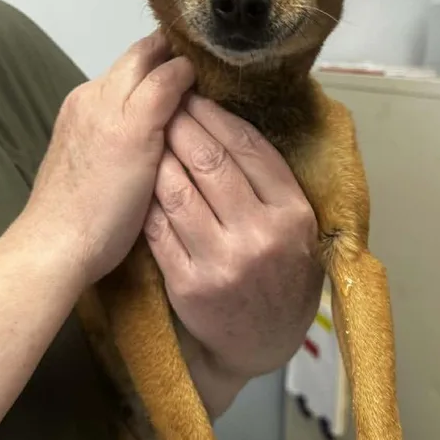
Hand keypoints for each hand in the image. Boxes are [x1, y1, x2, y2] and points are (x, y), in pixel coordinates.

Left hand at [16, 32, 193, 286]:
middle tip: (208, 80)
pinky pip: (114, 114)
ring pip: (125, 90)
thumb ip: (159, 91)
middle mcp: (88, 98)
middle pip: (135, 66)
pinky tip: (155, 132)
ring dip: (153, 88)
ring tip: (188, 105)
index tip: (213, 60)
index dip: (179, 50)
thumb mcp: (139, 136)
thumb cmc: (105, 199)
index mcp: (103, 92)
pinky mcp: (78, 147)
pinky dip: (137, 111)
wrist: (57, 248)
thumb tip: (183, 63)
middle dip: (168, 65)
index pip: (147, 51)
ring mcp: (79, 123)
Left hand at [143, 93, 322, 415]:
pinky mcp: (188, 284)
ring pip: (178, 190)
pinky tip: (141, 179)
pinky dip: (147, 199)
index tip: (195, 94)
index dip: (216, 115)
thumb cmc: (282, 275)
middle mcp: (260, 236)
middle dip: (181, 124)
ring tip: (149, 134)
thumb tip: (232, 123)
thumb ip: (274, 183)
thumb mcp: (298, 227)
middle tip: (164, 104)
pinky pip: (159, 228)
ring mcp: (222, 261)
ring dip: (158, 156)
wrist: (262, 345)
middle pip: (211, 162)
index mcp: (293, 214)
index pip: (250, 148)